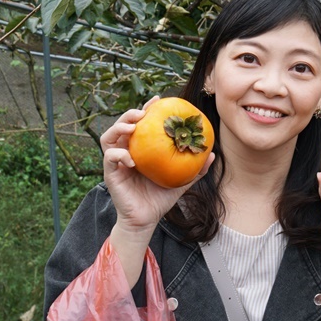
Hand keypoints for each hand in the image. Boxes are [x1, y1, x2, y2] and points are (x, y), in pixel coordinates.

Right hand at [101, 98, 213, 235]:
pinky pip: (109, 157)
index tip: (157, 100)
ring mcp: (116, 162)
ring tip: (132, 127)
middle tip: (142, 112)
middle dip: (129, 114)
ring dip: (118, 127)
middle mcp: (126, 151)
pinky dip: (119, 154)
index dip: (146, 109)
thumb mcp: (181, 181)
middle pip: (122, 124)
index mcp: (141, 149)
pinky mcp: (110, 173)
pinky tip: (132, 159)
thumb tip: (212, 154)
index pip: (140, 123)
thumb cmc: (160, 198)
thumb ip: (195, 168)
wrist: (146, 220)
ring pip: (108, 137)